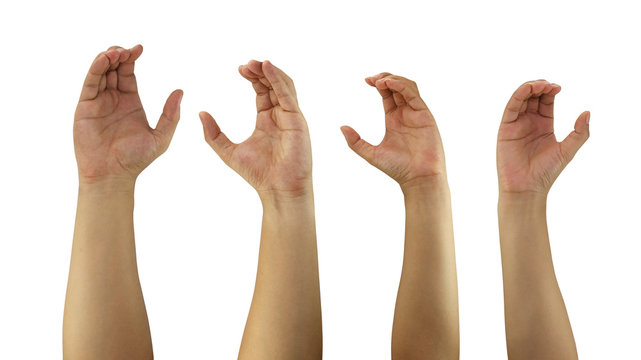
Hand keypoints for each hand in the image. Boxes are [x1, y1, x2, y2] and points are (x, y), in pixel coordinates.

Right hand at [74, 45, 182, 188]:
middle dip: (119, 54)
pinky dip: (95, 69)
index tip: (140, 48)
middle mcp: (113, 98)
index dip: (132, 58)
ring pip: (100, 72)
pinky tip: (105, 59)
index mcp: (130, 101)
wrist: (113, 175)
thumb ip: (170, 115)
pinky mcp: (85, 107)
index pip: (129, 72)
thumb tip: (180, 91)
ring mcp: (98, 101)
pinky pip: (90, 83)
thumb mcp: (160, 137)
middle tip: (129, 49)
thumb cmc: (136, 159)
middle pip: (113, 68)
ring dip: (107, 58)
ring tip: (117, 52)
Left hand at [200, 60, 311, 197]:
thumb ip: (214, 134)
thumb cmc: (258, 174)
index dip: (252, 78)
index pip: (262, 91)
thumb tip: (201, 114)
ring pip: (283, 85)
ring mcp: (291, 117)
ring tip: (256, 62)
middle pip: (273, 85)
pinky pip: (288, 94)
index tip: (239, 68)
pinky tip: (267, 68)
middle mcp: (281, 116)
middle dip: (260, 71)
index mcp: (267, 120)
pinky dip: (278, 79)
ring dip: (270, 71)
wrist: (277, 189)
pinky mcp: (297, 120)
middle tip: (246, 63)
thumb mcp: (228, 151)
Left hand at [340, 73, 445, 188]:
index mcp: (394, 119)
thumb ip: (355, 142)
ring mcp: (417, 113)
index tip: (366, 81)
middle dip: (385, 78)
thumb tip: (341, 127)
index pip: (387, 94)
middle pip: (397, 86)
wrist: (417, 178)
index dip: (378, 84)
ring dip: (394, 79)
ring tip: (380, 81)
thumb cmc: (398, 168)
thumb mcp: (371, 153)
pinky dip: (402, 86)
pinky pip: (414, 95)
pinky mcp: (425, 116)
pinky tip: (389, 84)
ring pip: (408, 86)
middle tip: (371, 79)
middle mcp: (406, 113)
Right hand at [497, 80, 589, 194]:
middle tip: (550, 86)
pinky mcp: (505, 128)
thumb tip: (587, 112)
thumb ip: (580, 133)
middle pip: (533, 96)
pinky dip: (517, 95)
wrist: (527, 187)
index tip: (558, 88)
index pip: (546, 101)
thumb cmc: (546, 172)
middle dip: (541, 86)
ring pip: (520, 98)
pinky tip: (527, 88)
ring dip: (529, 87)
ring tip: (541, 84)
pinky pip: (510, 108)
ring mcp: (516, 124)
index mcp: (543, 125)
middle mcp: (529, 122)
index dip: (551, 90)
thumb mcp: (567, 150)